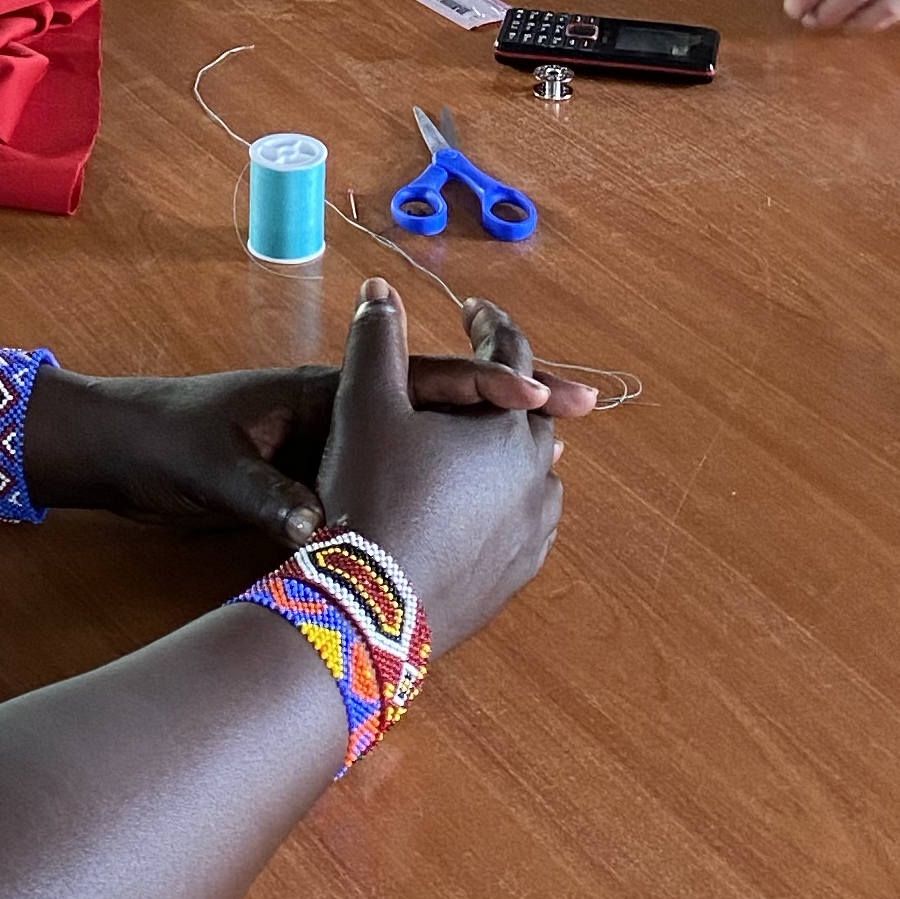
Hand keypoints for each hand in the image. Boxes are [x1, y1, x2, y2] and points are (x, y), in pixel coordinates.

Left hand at [28, 335, 597, 545]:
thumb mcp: (213, 473)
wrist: (122, 448)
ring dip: (488, 436)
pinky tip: (483, 493)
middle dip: (510, 401)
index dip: (477, 387)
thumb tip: (312, 527)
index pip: (414, 381)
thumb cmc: (166, 449)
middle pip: (440, 400)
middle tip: (582, 404)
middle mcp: (337, 408)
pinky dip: (449, 468)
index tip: (538, 393)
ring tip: (555, 450)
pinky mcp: (325, 471)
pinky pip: (403, 466)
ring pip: (429, 433)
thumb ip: (265, 495)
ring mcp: (335, 438)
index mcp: (319, 394)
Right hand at [310, 283, 564, 644]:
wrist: (367, 608)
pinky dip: (506, 503)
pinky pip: (524, 525)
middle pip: (531, 417)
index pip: (513, 355)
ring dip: (510, 452)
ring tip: (477, 444)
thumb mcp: (364, 406)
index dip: (491, 323)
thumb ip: (376, 341)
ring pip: (534, 475)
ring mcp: (531, 535)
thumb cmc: (367, 497)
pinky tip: (478, 506)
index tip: (471, 309)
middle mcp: (534, 479)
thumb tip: (380, 290)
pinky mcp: (515, 578)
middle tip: (479, 375)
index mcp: (507, 430)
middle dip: (505, 390)